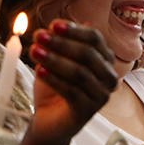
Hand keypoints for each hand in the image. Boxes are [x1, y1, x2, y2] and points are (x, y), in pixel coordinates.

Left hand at [27, 20, 119, 144]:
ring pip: (80, 73)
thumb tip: (54, 26)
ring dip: (55, 60)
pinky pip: (72, 92)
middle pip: (88, 54)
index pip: (95, 39)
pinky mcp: (88, 112)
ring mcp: (101, 96)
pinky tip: (39, 71)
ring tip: (34, 51)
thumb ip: (58, 43)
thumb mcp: (55, 60)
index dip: (74, 30)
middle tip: (39, 36)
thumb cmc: (54, 87)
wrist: (48, 120)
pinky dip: (54, 79)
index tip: (52, 25)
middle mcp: (109, 77)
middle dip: (62, 43)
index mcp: (104, 60)